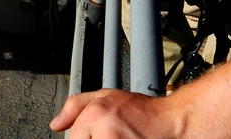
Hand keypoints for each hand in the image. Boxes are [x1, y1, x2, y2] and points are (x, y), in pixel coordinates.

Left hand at [50, 88, 179, 136]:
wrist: (174, 125)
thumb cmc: (143, 113)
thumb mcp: (106, 97)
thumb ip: (76, 106)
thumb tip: (56, 124)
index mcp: (95, 115)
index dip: (84, 138)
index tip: (97, 135)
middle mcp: (105, 133)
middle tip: (111, 135)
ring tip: (120, 137)